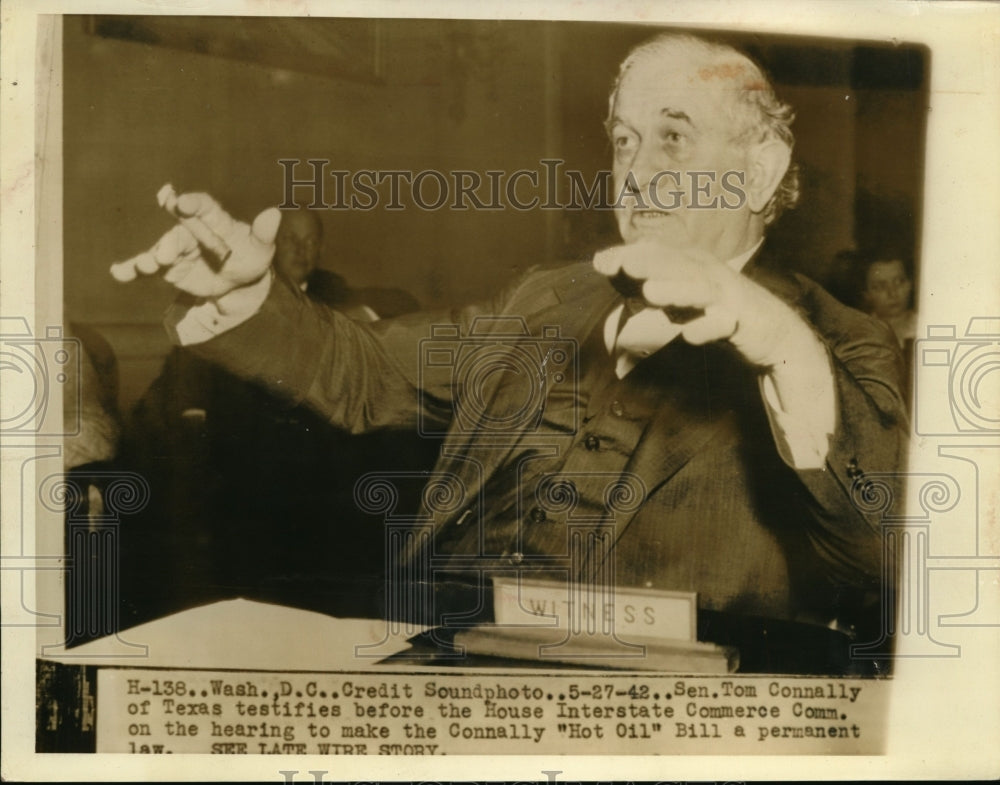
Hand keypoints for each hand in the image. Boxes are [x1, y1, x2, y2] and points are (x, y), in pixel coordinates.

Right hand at [110, 186, 280, 298]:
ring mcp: (176, 248)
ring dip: (149, 258)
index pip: (201, 207)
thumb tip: (274, 214)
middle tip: (164, 254)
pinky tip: (118, 273)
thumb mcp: (261, 248)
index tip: (181, 202)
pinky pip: (146, 267)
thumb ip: (264, 233)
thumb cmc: (250, 257)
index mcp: (213, 220)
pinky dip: (130, 269)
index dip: (191, 204)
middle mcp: (190, 231)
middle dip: (170, 243)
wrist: (238, 282)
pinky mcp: (166, 267)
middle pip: (177, 233)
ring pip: (159, 250)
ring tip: (145, 266)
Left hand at [593, 239, 811, 367]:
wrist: (769, 329)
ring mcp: (725, 296)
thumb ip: (644, 281)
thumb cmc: (715, 308)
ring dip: (676, 290)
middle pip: (677, 265)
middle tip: (624, 265)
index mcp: (690, 263)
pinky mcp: (741, 321)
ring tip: (650, 292)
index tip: (600, 263)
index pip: (658, 253)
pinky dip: (708, 328)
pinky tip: (689, 335)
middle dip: (650, 264)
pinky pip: (723, 325)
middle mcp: (707, 273)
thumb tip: (603, 265)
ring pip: (700, 290)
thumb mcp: (678, 295)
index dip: (630, 256)